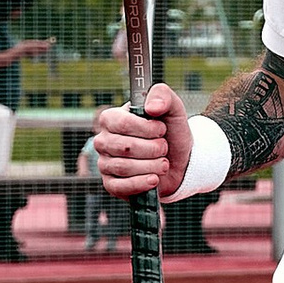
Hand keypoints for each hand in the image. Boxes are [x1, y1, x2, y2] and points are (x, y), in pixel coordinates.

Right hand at [92, 82, 189, 198]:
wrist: (180, 162)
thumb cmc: (171, 134)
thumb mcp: (172, 109)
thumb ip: (162, 96)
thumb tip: (151, 107)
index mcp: (111, 119)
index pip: (122, 123)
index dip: (146, 129)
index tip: (162, 129)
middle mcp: (103, 141)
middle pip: (125, 147)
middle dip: (153, 149)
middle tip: (164, 148)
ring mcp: (105, 164)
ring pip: (124, 167)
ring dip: (152, 166)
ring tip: (163, 163)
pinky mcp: (111, 185)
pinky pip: (120, 187)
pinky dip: (141, 184)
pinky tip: (154, 179)